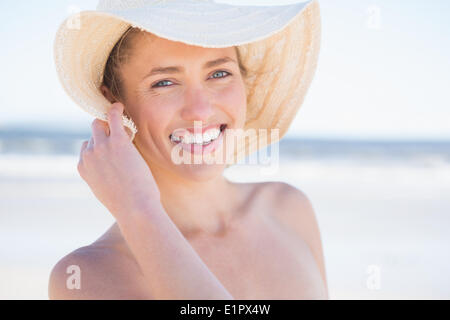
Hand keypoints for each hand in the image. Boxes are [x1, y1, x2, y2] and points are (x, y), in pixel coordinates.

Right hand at [78, 102, 160, 218]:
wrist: (135, 209)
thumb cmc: (127, 205)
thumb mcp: (108, 191)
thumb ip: (103, 178)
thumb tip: (111, 174)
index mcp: (83, 167)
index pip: (87, 147)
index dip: (102, 147)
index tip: (115, 154)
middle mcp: (88, 155)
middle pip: (92, 133)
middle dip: (105, 135)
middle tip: (123, 144)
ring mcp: (100, 147)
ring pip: (100, 124)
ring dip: (112, 126)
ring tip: (127, 137)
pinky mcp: (117, 142)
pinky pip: (112, 117)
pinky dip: (115, 110)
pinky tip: (119, 106)